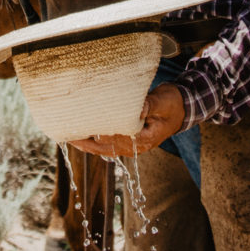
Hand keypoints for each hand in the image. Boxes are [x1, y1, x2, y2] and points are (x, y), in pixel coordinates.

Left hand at [69, 83, 185, 156]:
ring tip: (66, 135)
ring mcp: (131, 145)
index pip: (118, 139)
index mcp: (145, 139)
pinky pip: (106, 144)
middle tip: (67, 133)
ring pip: (103, 149)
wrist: (182, 107)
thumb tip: (136, 108)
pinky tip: (79, 135)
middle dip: (86, 141)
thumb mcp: (163, 101)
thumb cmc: (173, 103)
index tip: (85, 126)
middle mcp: (136, 146)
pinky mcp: (127, 139)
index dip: (100, 133)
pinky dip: (92, 140)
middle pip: (106, 148)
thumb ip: (149, 105)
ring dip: (86, 142)